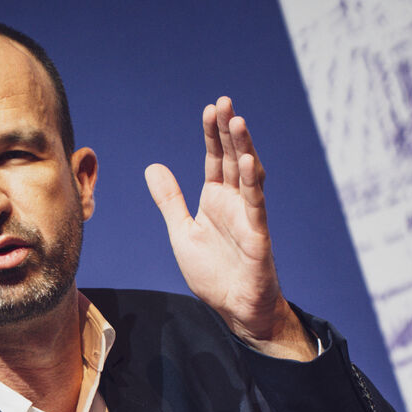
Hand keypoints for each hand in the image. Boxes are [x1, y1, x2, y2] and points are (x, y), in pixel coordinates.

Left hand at [145, 97, 314, 360]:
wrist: (235, 308)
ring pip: (248, 175)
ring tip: (237, 121)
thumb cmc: (213, 273)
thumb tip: (153, 167)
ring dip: (244, 148)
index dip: (213, 135)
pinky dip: (252, 183)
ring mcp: (248, 217)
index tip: (210, 109)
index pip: (215, 159)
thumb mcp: (182, 232)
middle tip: (224, 103)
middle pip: (233, 159)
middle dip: (229, 131)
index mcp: (216, 200)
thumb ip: (170, 200)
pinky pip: (256, 205)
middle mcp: (235, 203)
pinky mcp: (258, 235)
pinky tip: (249, 161)